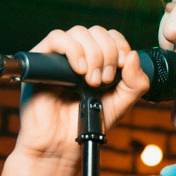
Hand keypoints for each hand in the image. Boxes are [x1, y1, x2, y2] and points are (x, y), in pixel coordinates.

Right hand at [14, 25, 150, 164]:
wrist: (62, 144)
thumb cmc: (87, 125)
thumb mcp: (121, 104)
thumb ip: (135, 84)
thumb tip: (133, 55)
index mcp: (97, 61)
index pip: (110, 36)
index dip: (119, 45)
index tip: (122, 66)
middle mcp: (79, 55)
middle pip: (97, 31)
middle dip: (107, 54)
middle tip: (104, 81)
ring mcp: (60, 56)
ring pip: (78, 32)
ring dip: (92, 54)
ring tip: (91, 82)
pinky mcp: (41, 60)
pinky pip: (56, 38)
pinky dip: (73, 50)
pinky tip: (79, 71)